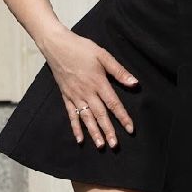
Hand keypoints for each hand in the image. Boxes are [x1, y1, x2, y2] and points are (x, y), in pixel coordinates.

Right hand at [46, 32, 138, 148]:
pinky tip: (80, 139)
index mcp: (98, 82)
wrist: (57, 45)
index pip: (113, 104)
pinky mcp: (66, 96)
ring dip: (94, 133)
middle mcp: (86, 92)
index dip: (122, 117)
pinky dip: (75, 127)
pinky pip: (71, 115)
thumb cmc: (81, 48)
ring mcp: (75, 96)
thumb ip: (119, 71)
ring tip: (100, 146)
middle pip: (100, 115)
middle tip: (115, 145)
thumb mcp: (103, 55)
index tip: (130, 129)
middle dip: (108, 131)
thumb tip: (134, 83)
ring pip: (86, 118)